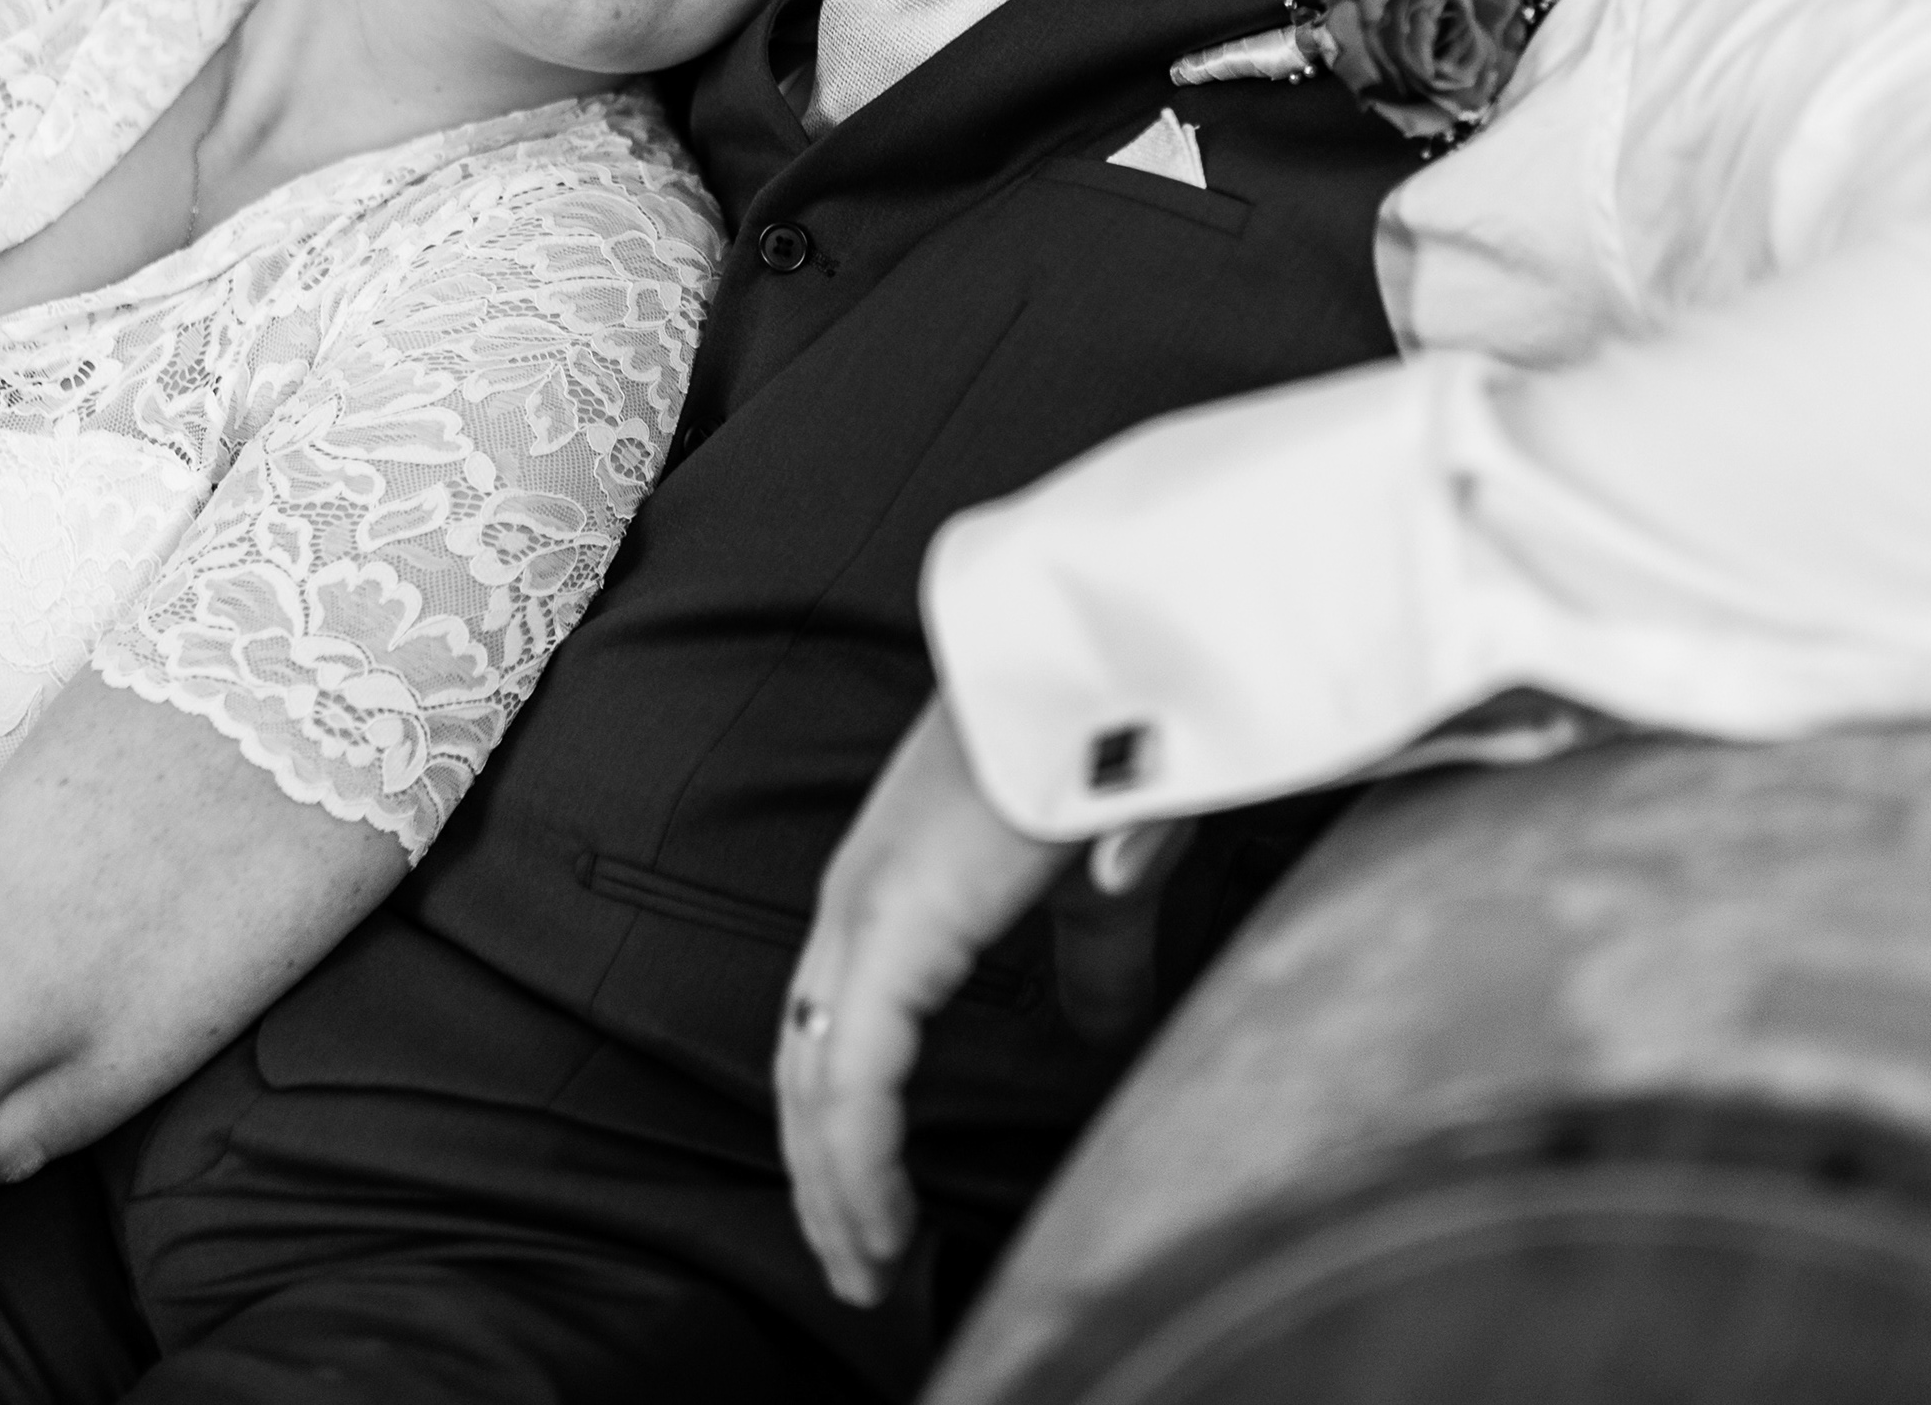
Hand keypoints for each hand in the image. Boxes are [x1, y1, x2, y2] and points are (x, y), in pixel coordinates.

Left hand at [776, 697, 1069, 1306]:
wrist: (1119, 658)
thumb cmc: (1117, 734)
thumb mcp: (1107, 866)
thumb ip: (1094, 946)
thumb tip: (1105, 1026)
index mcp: (901, 880)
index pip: (841, 1025)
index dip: (847, 1122)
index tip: (874, 1208)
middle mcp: (862, 897)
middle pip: (810, 1064)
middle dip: (826, 1177)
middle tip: (857, 1268)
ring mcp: (869, 909)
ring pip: (818, 1083)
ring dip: (833, 1188)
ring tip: (864, 1272)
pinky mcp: (896, 928)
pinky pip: (856, 1076)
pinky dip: (858, 1161)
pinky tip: (878, 1226)